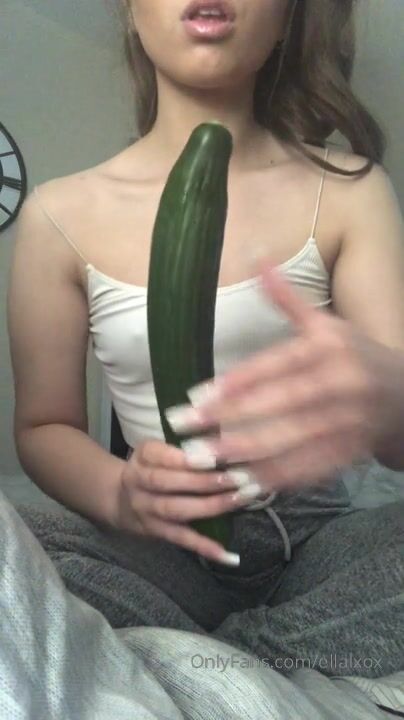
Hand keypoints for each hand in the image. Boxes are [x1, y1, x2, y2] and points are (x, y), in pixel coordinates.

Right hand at [116, 438, 259, 563]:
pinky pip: (179, 539)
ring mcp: (144, 509)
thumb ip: (189, 442)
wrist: (120, 498)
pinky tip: (227, 554)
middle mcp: (137, 481)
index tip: (213, 458)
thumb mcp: (161, 449)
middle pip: (167, 482)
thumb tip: (225, 433)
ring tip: (239, 499)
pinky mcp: (154, 532)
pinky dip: (203, 546)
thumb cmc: (154, 467)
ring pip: (175, 509)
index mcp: (142, 456)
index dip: (184, 459)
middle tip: (238, 478)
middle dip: (204, 481)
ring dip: (210, 506)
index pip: (159, 455)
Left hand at [165, 264, 391, 492]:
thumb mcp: (325, 323)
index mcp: (330, 348)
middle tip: (186, 433)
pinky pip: (308, 468)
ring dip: (245, 454)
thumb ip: (287, 297)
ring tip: (204, 461)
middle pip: (279, 406)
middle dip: (229, 422)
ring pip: (291, 442)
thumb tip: (254, 254)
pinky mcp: (349, 453)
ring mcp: (348, 422)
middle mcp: (341, 384)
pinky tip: (241, 482)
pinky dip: (274, 477)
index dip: (236, 383)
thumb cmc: (355, 354)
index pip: (276, 366)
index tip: (195, 397)